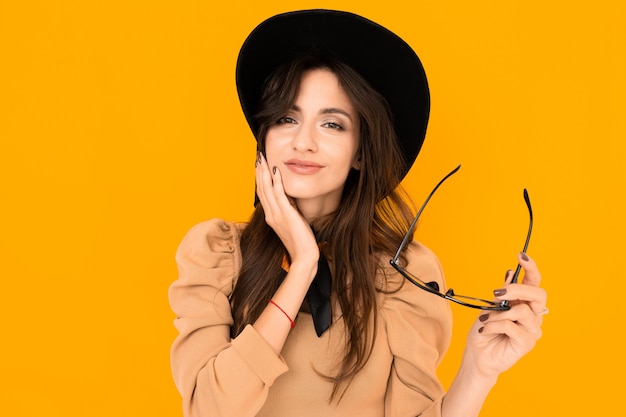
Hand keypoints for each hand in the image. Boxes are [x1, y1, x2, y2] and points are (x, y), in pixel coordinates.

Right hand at [255, 152, 318, 268]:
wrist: (304, 256)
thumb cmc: (300, 241)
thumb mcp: (292, 221)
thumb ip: (288, 208)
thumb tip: (288, 195)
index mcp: (271, 216)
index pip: (263, 193)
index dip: (260, 178)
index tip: (260, 165)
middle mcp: (271, 214)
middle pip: (261, 189)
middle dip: (259, 171)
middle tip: (258, 156)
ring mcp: (277, 215)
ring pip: (267, 190)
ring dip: (264, 173)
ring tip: (263, 159)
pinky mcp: (286, 215)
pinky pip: (279, 196)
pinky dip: (276, 182)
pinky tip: (276, 171)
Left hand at [462, 252, 546, 379]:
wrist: (478, 355)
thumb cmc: (485, 330)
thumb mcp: (490, 307)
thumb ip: (503, 293)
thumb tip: (510, 273)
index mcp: (524, 302)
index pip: (534, 282)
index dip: (531, 268)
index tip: (520, 255)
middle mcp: (533, 314)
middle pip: (538, 294)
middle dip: (517, 290)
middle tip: (497, 293)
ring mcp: (532, 329)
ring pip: (521, 311)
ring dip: (497, 314)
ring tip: (486, 321)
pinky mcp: (527, 342)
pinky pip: (511, 326)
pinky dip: (494, 325)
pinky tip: (486, 330)